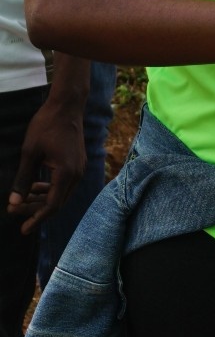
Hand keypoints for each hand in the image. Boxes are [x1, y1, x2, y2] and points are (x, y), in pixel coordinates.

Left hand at [7, 98, 86, 234]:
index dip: (36, 218)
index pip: (52, 205)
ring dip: (42, 199)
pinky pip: (64, 184)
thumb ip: (22, 180)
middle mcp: (77, 174)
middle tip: (13, 211)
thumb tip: (13, 203)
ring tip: (21, 200)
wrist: (66, 106)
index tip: (22, 229)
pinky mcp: (77, 164)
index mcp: (66, 173)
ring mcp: (79, 169)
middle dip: (35, 210)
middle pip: (57, 202)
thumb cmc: (46, 126)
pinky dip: (50, 189)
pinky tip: (35, 186)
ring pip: (61, 194)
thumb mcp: (29, 153)